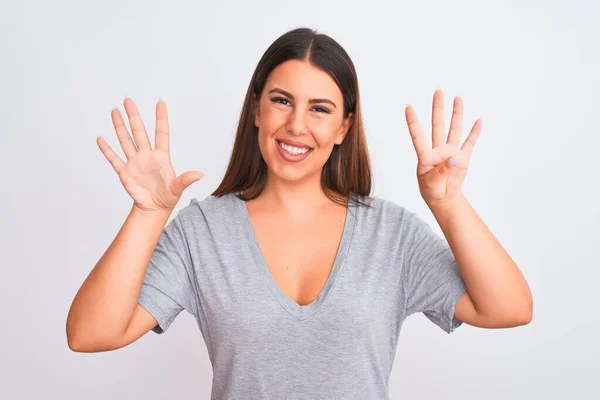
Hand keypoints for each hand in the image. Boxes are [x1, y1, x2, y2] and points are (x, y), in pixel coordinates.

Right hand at [97, 97, 203, 211]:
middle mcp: (146, 156)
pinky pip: (114, 159)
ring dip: (119, 127)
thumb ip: (186, 179)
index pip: (161, 133)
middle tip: (128, 100)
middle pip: (139, 132)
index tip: (160, 102)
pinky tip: (101, 139)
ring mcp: (135, 162)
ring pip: (126, 140)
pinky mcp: (125, 172)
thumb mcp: (178, 188)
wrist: (154, 208)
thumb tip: (200, 175)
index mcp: (161, 157)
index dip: (161, 118)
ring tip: (114, 111)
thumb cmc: (168, 198)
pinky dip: (107, 150)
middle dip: (133, 116)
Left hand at [405, 89, 481, 205]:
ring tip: (458, 98)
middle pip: (438, 125)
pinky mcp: (463, 158)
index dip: (413, 122)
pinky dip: (474, 132)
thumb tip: (456, 157)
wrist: (443, 197)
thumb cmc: (432, 190)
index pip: (418, 136)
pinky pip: (469, 143)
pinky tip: (478, 120)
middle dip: (438, 108)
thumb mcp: (432, 183)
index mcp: (426, 156)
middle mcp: (438, 150)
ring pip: (454, 129)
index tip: (408, 107)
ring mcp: (451, 152)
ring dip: (456, 114)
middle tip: (438, 91)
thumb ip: (443, 170)